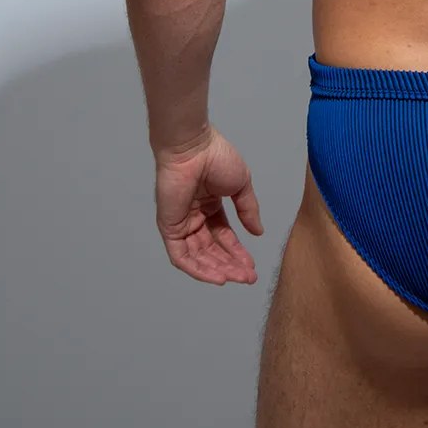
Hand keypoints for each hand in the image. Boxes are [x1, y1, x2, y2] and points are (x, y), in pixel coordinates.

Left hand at [153, 126, 263, 283]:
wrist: (194, 148)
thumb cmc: (217, 158)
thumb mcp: (241, 185)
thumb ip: (248, 210)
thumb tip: (258, 232)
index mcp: (210, 205)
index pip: (224, 235)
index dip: (238, 252)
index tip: (252, 266)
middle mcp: (195, 217)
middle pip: (212, 249)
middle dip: (230, 264)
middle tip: (248, 278)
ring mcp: (181, 224)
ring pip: (198, 256)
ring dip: (217, 269)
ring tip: (236, 278)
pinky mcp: (169, 229)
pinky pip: (182, 256)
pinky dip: (198, 269)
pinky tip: (217, 276)